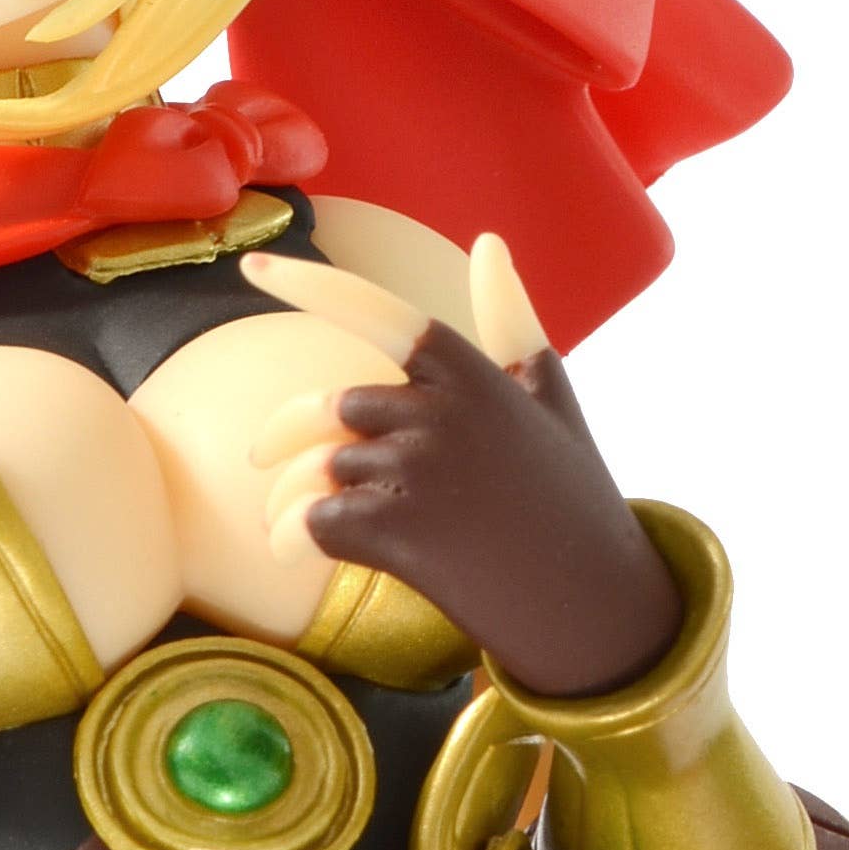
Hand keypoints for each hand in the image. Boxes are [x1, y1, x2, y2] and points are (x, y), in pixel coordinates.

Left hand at [241, 235, 681, 698]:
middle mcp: (443, 413)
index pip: (381, 314)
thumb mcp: (551, 401)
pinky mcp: (399, 533)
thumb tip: (489, 242)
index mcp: (473, 374)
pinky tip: (296, 551)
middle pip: (330, 412)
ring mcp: (420, 472)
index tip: (254, 268)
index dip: (315, 287)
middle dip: (293, 442)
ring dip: (292, 500)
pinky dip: (291, 538)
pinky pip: (312, 521)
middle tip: (266, 465)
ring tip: (296, 527)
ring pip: (316, 471)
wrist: (594, 608)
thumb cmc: (569, 498)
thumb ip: (510, 322)